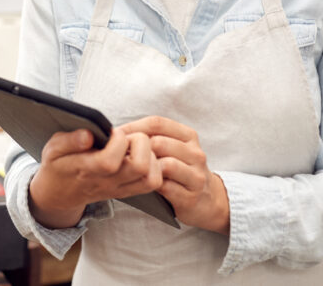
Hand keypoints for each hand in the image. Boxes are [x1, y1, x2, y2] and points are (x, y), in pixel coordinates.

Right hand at [28, 127, 161, 228]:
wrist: (59, 193)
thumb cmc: (58, 164)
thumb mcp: (52, 149)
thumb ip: (68, 140)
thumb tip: (88, 134)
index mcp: (86, 170)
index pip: (110, 161)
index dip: (117, 140)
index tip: (112, 131)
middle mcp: (107, 182)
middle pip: (139, 167)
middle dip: (140, 143)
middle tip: (128, 137)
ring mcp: (119, 189)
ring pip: (151, 178)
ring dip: (151, 156)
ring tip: (135, 147)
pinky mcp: (128, 191)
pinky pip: (152, 183)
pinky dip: (154, 166)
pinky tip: (140, 155)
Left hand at [119, 116, 229, 234]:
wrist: (207, 201)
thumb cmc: (180, 171)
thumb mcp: (173, 149)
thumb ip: (153, 137)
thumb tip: (118, 132)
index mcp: (188, 136)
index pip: (157, 123)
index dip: (133, 127)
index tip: (115, 134)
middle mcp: (195, 153)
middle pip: (159, 142)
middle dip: (136, 149)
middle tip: (120, 156)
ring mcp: (196, 175)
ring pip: (166, 164)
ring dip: (145, 168)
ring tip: (132, 171)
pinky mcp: (191, 196)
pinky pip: (166, 187)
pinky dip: (151, 185)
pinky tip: (143, 185)